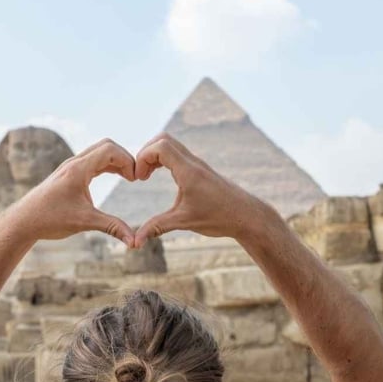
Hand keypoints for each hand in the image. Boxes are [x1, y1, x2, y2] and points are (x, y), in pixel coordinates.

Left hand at [4, 139, 138, 244]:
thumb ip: (112, 228)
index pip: (110, 149)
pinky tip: (115, 177)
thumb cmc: (50, 219)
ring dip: (116, 161)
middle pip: (106, 146)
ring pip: (98, 153)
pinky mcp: (68, 175)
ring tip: (130, 177)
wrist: (23, 221)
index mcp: (78, 169)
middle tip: (135, 176)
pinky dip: (106, 166)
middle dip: (124, 158)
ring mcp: (70, 167)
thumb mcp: (85, 222)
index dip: (128, 160)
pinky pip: (92, 162)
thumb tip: (134, 242)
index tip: (136, 179)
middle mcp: (74, 163)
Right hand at [131, 133, 269, 244]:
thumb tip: (135, 242)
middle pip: (163, 139)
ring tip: (146, 176)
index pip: (160, 147)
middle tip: (140, 175)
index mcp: (188, 172)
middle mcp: (193, 163)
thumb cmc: (219, 218)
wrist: (247, 216)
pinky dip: (164, 159)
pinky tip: (160, 176)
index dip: (143, 158)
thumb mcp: (184, 222)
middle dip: (145, 153)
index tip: (138, 179)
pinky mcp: (201, 169)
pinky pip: (178, 154)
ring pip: (171, 144)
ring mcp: (198, 164)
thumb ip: (157, 227)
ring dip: (154, 155)